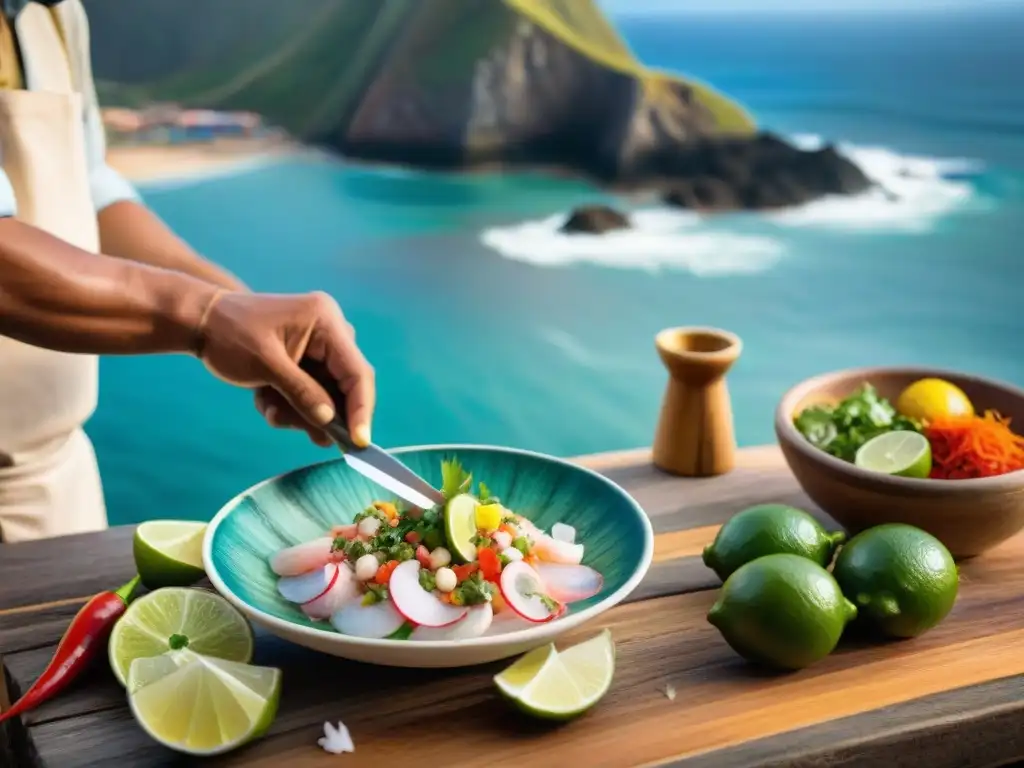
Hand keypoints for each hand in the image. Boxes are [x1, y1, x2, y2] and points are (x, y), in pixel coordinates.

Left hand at [196, 290, 374, 446]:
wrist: (201, 321)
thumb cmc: (230, 335)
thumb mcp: (266, 366)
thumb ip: (302, 394)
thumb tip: (331, 422)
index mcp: (326, 322)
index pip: (357, 372)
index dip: (361, 409)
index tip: (358, 443)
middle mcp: (330, 331)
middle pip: (344, 386)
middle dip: (323, 413)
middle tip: (312, 438)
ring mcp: (319, 344)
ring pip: (326, 393)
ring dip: (300, 410)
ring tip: (270, 410)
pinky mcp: (307, 357)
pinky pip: (311, 390)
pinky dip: (291, 402)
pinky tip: (266, 399)